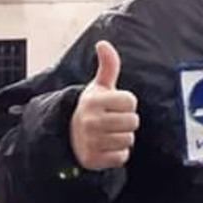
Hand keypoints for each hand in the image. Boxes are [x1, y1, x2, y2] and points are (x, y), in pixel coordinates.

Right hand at [70, 40, 138, 169]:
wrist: (69, 135)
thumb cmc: (92, 108)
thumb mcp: (99, 87)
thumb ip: (108, 66)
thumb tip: (103, 43)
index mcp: (94, 101)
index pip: (131, 101)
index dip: (127, 104)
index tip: (115, 105)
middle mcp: (90, 121)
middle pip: (133, 122)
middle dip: (127, 122)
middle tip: (113, 121)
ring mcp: (91, 142)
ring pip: (128, 140)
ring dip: (123, 138)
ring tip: (110, 133)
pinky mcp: (93, 160)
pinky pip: (122, 158)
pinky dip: (118, 154)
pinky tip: (107, 147)